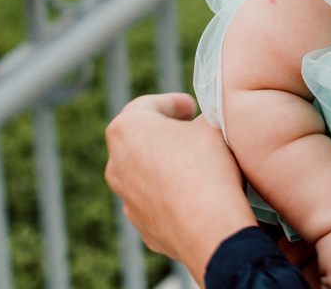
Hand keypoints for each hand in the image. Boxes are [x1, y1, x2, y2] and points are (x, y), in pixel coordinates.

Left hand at [105, 93, 256, 285]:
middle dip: (168, 134)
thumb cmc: (207, 166)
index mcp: (126, 129)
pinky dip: (173, 195)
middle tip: (196, 133)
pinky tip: (199, 194)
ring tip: (201, 165)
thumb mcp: (214, 123)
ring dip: (168, 166)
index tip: (193, 108)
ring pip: (146, 173)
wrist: (208, 228)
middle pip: (142, 140)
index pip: (147, 104)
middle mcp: (116, 164)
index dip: (173, 103)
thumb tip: (208, 117)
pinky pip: (158, 202)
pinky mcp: (142, 226)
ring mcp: (126, 199)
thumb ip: (206, 112)